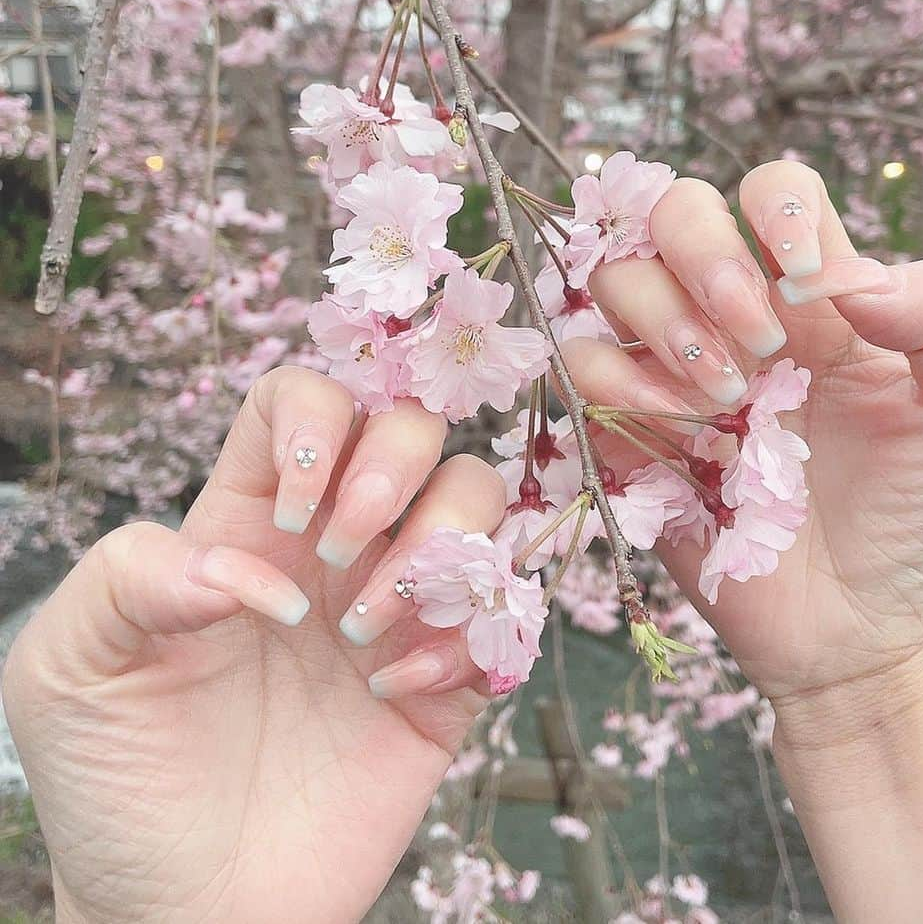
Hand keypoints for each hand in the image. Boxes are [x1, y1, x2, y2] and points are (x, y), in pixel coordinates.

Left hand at [2, 368, 504, 923]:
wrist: (182, 910)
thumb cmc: (115, 781)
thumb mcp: (68, 665)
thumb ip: (130, 576)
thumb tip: (253, 570)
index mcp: (245, 516)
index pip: (302, 397)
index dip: (315, 416)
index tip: (290, 504)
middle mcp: (331, 543)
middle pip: (409, 425)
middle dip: (392, 468)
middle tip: (338, 552)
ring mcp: (394, 606)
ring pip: (477, 495)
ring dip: (443, 544)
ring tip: (366, 632)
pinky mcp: (447, 680)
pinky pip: (505, 608)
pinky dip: (469, 633)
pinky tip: (394, 694)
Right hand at [564, 160, 922, 921]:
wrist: (869, 633)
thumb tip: (843, 275)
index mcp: (821, 292)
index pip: (771, 190)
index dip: (771, 210)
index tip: (801, 281)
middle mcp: (739, 312)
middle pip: (674, 210)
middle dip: (703, 259)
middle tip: (757, 346)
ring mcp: (677, 367)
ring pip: (616, 277)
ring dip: (666, 327)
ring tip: (726, 402)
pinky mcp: (629, 427)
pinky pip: (583, 364)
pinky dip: (622, 385)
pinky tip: (686, 438)